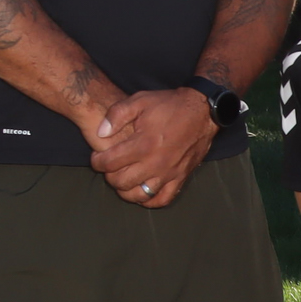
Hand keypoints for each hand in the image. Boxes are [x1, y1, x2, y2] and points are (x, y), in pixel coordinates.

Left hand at [91, 89, 217, 205]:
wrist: (203, 111)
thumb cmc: (169, 105)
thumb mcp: (140, 100)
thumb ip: (116, 115)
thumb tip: (101, 132)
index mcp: (143, 144)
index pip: (109, 163)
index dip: (97, 161)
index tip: (97, 157)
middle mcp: (155, 162)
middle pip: (121, 182)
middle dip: (109, 176)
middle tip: (110, 167)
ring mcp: (169, 173)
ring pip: (140, 194)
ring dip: (126, 190)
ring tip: (123, 180)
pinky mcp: (181, 177)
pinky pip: (163, 199)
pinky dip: (149, 201)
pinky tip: (142, 192)